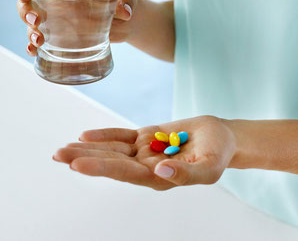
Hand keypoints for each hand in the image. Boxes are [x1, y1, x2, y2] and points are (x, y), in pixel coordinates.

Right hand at [15, 0, 136, 55]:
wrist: (127, 19)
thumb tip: (126, 12)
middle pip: (28, 2)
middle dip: (26, 12)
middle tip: (36, 20)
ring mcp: (56, 17)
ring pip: (32, 23)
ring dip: (30, 31)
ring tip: (39, 40)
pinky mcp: (60, 34)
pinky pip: (41, 39)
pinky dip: (34, 46)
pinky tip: (34, 50)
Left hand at [52, 115, 235, 187]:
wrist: (222, 137)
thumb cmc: (218, 154)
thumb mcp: (209, 168)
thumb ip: (185, 173)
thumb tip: (160, 169)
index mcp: (158, 178)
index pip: (124, 173)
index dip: (101, 167)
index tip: (78, 164)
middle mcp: (146, 167)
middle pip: (111, 162)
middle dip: (84, 158)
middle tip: (58, 155)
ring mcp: (145, 151)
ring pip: (112, 149)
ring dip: (88, 148)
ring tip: (62, 149)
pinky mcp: (147, 137)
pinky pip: (122, 136)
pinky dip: (104, 135)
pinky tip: (86, 135)